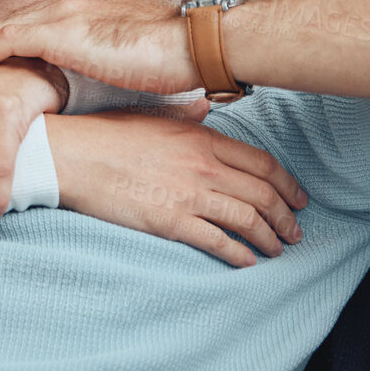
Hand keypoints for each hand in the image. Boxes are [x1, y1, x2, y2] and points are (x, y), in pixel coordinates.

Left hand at [0, 0, 202, 95]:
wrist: (197, 40)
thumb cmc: (179, 52)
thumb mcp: (135, 50)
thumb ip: (114, 56)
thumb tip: (118, 80)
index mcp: (89, 0)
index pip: (37, 16)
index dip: (12, 39)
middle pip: (14, 20)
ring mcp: (62, 11)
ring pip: (3, 28)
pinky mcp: (58, 31)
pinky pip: (5, 41)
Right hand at [47, 110, 307, 266]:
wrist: (71, 156)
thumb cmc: (105, 134)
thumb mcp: (150, 114)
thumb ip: (184, 114)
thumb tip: (205, 108)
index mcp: (201, 137)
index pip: (262, 163)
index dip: (288, 184)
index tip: (298, 199)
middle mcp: (203, 166)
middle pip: (263, 194)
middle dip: (286, 217)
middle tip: (295, 232)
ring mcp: (188, 195)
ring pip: (248, 220)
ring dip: (270, 238)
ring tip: (278, 249)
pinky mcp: (170, 221)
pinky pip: (218, 242)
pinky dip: (239, 254)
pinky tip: (247, 262)